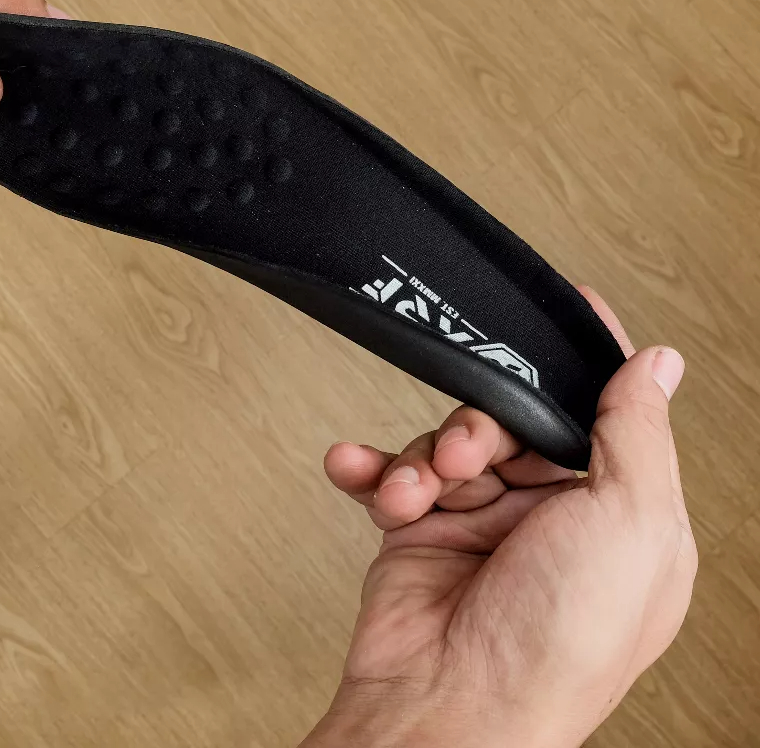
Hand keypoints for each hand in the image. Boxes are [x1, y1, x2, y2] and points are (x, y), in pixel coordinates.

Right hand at [303, 287, 695, 747]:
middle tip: (466, 455)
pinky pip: (390, 474)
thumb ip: (637, 435)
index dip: (582, 364)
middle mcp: (550, 520)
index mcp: (617, 517)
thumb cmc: (554, 645)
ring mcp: (480, 526)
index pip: (604, 415)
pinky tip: (357, 470)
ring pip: (446, 442)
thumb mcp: (629, 525)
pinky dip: (370, 468)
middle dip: (479, 427)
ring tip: (418, 489)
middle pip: (511, 421)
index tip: (569, 308)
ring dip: (422, 456)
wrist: (447, 707)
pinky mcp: (418, 533)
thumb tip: (658, 366)